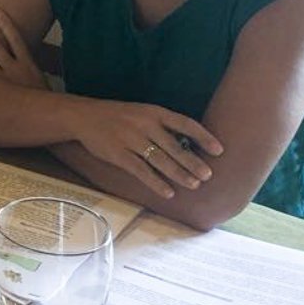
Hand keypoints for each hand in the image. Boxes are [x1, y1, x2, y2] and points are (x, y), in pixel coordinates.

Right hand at [72, 100, 223, 198]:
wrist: (84, 116)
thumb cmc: (118, 116)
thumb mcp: (142, 112)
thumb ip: (162, 125)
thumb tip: (188, 143)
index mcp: (154, 112)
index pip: (185, 123)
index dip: (203, 137)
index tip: (219, 150)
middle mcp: (145, 125)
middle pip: (175, 146)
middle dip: (193, 162)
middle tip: (208, 175)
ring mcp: (131, 140)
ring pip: (160, 160)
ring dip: (179, 174)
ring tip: (194, 184)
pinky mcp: (119, 155)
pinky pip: (141, 171)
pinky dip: (156, 182)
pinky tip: (168, 192)